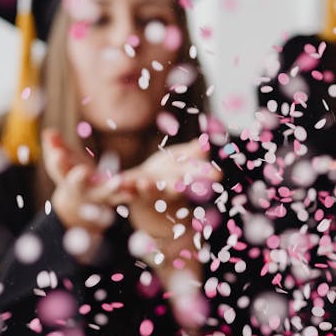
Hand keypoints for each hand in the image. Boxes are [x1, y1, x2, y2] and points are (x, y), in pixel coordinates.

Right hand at [42, 128, 121, 233]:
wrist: (81, 199)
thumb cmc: (70, 171)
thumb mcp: (63, 158)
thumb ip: (56, 146)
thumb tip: (48, 131)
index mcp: (64, 177)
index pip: (58, 169)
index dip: (57, 161)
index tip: (58, 153)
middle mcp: (79, 189)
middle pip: (76, 185)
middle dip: (78, 179)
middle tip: (82, 171)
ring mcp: (95, 195)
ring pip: (102, 193)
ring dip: (110, 188)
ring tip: (117, 180)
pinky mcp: (111, 198)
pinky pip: (119, 197)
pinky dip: (126, 195)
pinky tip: (133, 193)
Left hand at [118, 138, 219, 259]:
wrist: (147, 192)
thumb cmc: (169, 171)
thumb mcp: (183, 161)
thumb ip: (193, 153)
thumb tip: (204, 143)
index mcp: (184, 179)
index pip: (198, 176)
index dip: (207, 175)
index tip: (218, 175)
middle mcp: (168, 188)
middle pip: (176, 188)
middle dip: (178, 187)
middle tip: (181, 185)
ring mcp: (150, 191)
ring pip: (150, 191)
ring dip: (147, 188)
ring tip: (144, 183)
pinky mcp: (132, 191)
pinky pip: (127, 190)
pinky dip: (122, 187)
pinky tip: (117, 181)